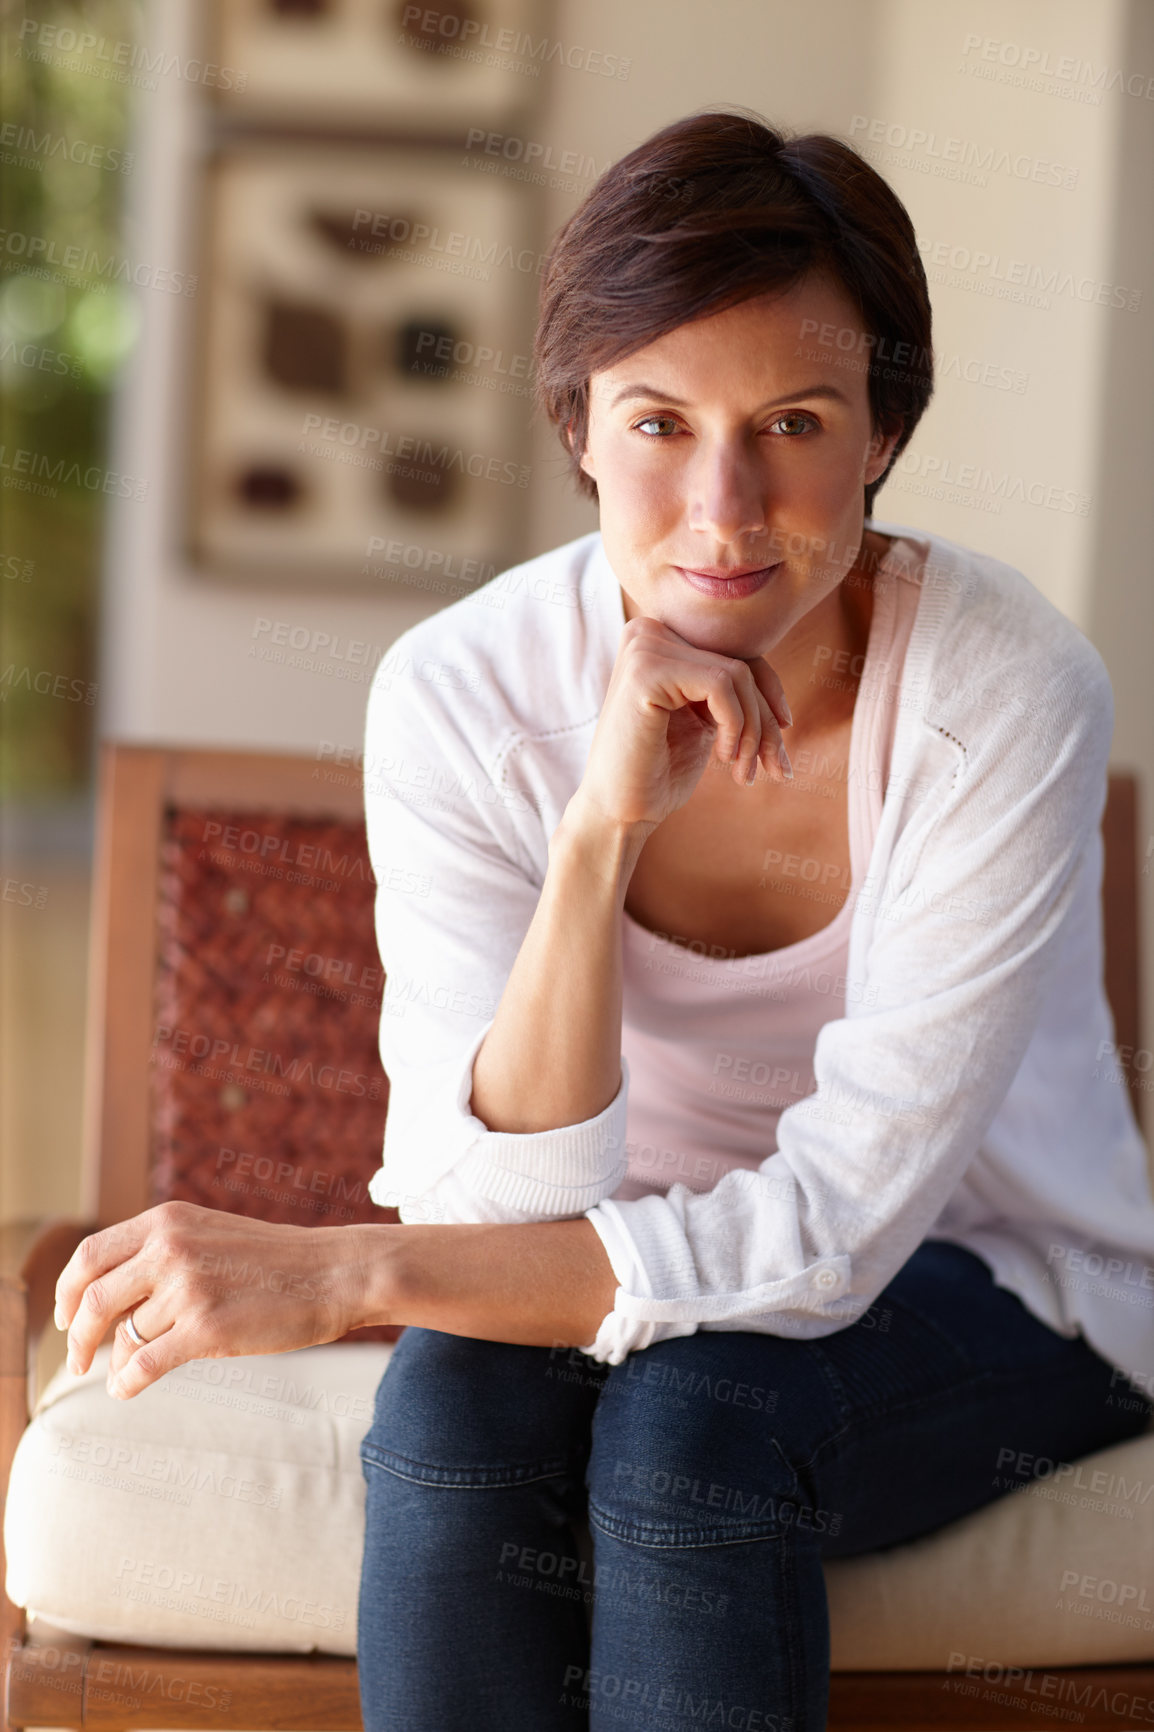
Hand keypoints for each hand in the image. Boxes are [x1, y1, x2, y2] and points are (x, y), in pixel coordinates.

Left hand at [54, 1201, 370, 1399]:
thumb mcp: (210, 1235)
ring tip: (122, 1374)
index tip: (65, 1316)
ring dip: (114, 1362)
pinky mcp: (206, 1328)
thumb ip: (161, 1255)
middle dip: (76, 1335)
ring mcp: (188, 1288)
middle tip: (77, 1358)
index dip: (67, 1290)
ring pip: (124, 1336)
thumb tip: (110, 1307)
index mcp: (168, 1220)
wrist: (334, 1273)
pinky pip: (143, 1365)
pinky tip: (128, 1389)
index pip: (90, 1254)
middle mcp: (171, 1247)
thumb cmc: (276, 1261)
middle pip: (92, 1298)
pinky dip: (127, 1383)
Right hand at [573, 615, 792, 836]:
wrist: (618, 812)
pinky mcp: (646, 670)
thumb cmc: (659, 772)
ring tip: (742, 770)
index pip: (736, 652)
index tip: (781, 739)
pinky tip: (722, 756)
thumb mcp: (706, 721)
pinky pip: (721, 685)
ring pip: (737, 674)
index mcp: (659, 639)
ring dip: (753, 730)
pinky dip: (735, 725)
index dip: (768, 697)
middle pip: (740, 662)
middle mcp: (648, 632)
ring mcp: (644, 647)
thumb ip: (733, 692)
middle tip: (775, 769)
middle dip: (765, 720)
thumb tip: (781, 699)